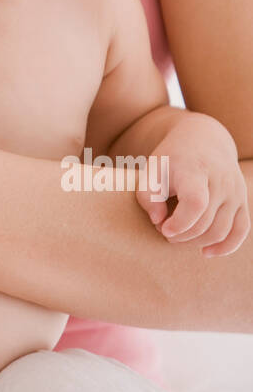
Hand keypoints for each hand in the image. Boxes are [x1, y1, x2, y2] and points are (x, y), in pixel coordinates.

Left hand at [137, 115, 248, 255]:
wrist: (204, 138)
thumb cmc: (173, 158)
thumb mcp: (152, 169)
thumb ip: (148, 195)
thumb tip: (158, 221)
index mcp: (196, 170)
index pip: (196, 203)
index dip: (179, 223)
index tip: (162, 227)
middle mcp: (221, 181)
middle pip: (206, 222)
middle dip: (182, 235)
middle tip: (165, 230)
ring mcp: (235, 192)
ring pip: (221, 231)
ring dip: (197, 243)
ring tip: (179, 236)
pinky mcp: (242, 201)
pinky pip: (241, 231)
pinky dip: (226, 246)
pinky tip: (206, 253)